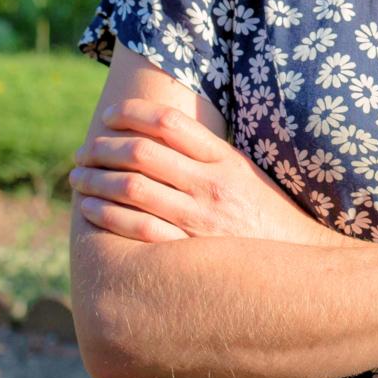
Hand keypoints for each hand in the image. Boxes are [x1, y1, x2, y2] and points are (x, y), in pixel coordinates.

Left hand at [69, 98, 343, 247]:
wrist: (299, 264)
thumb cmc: (266, 217)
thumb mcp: (246, 174)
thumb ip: (209, 154)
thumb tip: (163, 133)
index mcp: (225, 160)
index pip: (169, 122)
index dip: (131, 113)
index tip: (109, 116)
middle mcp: (211, 185)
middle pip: (142, 152)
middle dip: (103, 148)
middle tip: (83, 151)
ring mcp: (200, 219)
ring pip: (132, 187)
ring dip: (95, 179)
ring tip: (78, 178)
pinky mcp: (189, 252)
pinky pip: (137, 228)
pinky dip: (106, 215)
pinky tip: (89, 210)